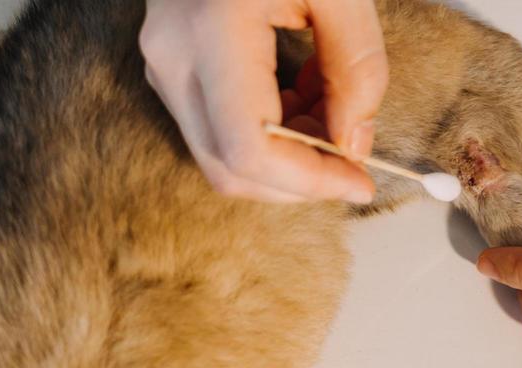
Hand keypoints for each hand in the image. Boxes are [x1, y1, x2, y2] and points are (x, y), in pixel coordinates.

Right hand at [141, 0, 386, 203]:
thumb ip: (356, 67)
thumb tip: (354, 142)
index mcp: (212, 30)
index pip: (250, 150)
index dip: (309, 182)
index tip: (360, 182)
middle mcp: (172, 58)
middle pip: (229, 170)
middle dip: (297, 180)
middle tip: (353, 157)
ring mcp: (161, 65)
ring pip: (221, 157)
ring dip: (285, 156)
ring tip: (332, 107)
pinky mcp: (167, 67)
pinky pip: (215, 128)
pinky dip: (267, 132)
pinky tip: (302, 94)